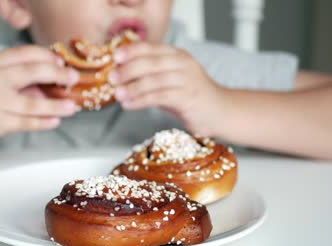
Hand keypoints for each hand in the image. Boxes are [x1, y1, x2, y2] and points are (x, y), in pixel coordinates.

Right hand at [0, 45, 79, 152]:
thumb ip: (16, 78)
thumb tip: (51, 82)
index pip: (24, 52)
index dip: (47, 56)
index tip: (61, 61)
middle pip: (31, 72)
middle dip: (57, 74)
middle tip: (72, 77)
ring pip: (32, 103)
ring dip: (56, 105)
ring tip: (71, 107)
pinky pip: (26, 123)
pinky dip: (43, 122)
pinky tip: (54, 121)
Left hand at [110, 43, 227, 136]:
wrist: (221, 111)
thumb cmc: (190, 96)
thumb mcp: (170, 79)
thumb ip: (150, 75)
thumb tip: (120, 74)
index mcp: (177, 55)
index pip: (151, 48)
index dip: (132, 51)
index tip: (115, 57)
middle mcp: (183, 63)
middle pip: (150, 63)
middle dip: (127, 70)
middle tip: (111, 78)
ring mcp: (187, 80)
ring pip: (153, 80)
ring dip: (132, 88)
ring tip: (117, 94)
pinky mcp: (188, 97)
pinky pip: (159, 97)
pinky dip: (140, 101)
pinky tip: (128, 105)